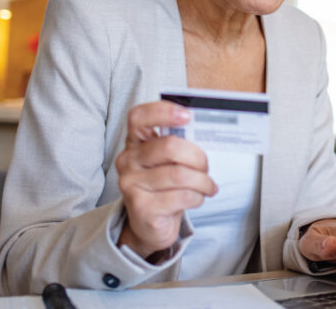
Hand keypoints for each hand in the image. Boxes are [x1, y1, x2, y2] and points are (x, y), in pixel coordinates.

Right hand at [114, 101, 217, 258]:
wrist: (151, 225)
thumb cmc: (165, 186)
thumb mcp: (169, 162)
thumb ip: (180, 144)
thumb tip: (206, 129)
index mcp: (135, 141)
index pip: (138, 116)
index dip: (163, 111)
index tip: (188, 115)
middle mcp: (128, 160)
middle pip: (169, 146)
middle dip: (197, 157)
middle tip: (205, 166)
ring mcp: (131, 184)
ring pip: (180, 175)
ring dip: (202, 181)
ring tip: (207, 186)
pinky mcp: (141, 208)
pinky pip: (182, 196)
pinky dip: (198, 197)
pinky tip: (198, 198)